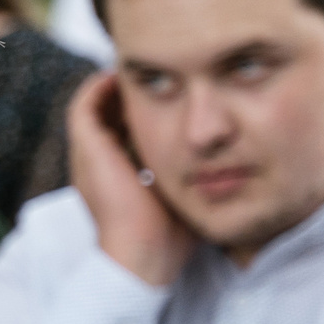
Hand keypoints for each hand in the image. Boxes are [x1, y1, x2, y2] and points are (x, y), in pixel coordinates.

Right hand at [66, 70, 196, 287]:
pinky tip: (131, 73)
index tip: (175, 96)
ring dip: (117, 86)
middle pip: (109, 116)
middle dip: (132, 96)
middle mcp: (97, 164)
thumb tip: (236, 170)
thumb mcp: (191, 200)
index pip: (125, 134)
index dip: (146, 113)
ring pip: (95, 106)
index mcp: (116, 177)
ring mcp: (88, 156)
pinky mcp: (87, 147)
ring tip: (145, 68)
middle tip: (163, 76)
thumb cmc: (171, 238)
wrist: (142, 254)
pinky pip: (86, 103)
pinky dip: (103, 85)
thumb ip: (202, 181)